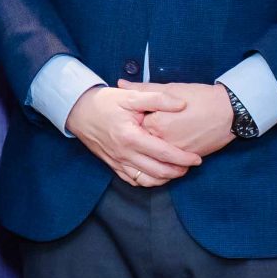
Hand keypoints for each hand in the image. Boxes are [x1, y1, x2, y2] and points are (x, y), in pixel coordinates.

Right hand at [66, 87, 203, 187]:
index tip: (198, 159)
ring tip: (178, 171)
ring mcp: (118, 162)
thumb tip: (182, 104)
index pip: (163, 153)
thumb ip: (158, 99)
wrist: (79, 111)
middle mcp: (124, 154)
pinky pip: (133, 181)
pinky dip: (148, 181)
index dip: (183, 158)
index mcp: (131, 137)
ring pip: (146, 180)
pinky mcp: (113, 166)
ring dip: (165, 179)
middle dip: (178, 171)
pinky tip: (158, 175)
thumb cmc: (106, 102)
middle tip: (192, 165)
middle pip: (158, 171)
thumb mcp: (131, 96)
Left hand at [135, 83, 235, 158]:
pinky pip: (167, 164)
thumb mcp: (170, 88)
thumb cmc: (200, 97)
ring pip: (153, 156)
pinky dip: (162, 160)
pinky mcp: (186, 160)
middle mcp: (162, 142)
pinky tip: (163, 150)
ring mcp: (174, 154)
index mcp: (155, 123)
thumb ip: (142, 89)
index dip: (132, 120)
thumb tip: (120, 84)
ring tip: (154, 138)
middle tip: (145, 127)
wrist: (229, 113)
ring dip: (149, 150)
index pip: (132, 125)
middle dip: (139, 137)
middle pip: (141, 142)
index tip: (133, 115)